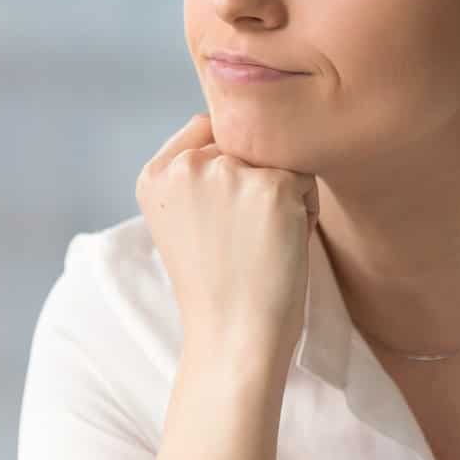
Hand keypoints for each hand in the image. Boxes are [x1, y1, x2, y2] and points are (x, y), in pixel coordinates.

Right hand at [136, 112, 319, 360]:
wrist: (234, 337)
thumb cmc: (217, 287)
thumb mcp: (184, 221)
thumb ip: (196, 174)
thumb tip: (242, 122)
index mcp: (154, 174)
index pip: (207, 129)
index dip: (230, 166)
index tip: (224, 218)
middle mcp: (185, 166)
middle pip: (244, 143)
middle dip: (254, 181)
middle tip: (243, 238)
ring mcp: (228, 172)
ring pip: (277, 158)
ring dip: (281, 195)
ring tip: (261, 242)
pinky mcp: (272, 186)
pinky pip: (305, 179)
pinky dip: (304, 211)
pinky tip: (282, 245)